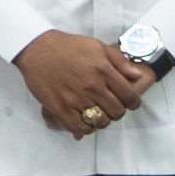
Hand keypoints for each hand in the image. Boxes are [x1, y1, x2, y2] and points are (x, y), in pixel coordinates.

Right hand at [15, 30, 151, 138]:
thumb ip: (119, 62)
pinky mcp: (60, 108)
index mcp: (104, 71)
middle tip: (112, 107)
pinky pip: (78, 127)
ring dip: (102, 121)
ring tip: (98, 114)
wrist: (38, 49)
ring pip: (100, 122)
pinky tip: (84, 122)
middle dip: (118, 112)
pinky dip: (85, 129)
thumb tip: (137, 76)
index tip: (130, 103)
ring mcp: (76, 99)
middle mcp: (92, 87)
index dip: (133, 103)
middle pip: (116, 112)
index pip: (129, 97)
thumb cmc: (68, 46)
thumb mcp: (97, 46)